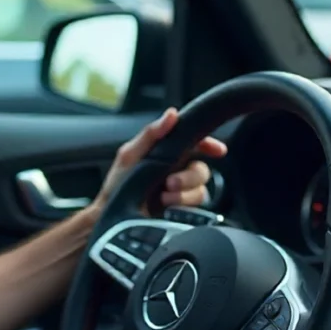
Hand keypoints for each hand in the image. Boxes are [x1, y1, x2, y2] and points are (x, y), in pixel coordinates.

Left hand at [92, 107, 227, 212]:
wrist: (111, 216)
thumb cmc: (117, 184)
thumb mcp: (130, 154)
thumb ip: (151, 134)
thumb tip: (172, 113)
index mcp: (167, 153)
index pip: (196, 144)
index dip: (210, 145)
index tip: (219, 150)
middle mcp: (177, 171)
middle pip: (202, 169)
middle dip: (190, 177)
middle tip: (170, 182)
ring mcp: (180, 192)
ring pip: (201, 189)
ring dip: (184, 193)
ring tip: (164, 197)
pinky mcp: (180, 210)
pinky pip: (196, 207)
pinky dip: (183, 205)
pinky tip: (167, 206)